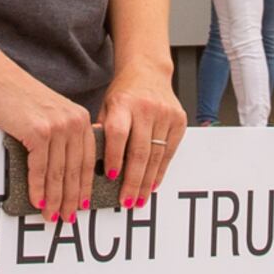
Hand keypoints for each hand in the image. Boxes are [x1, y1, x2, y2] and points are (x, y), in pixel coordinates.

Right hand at [0, 63, 100, 222]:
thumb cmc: (17, 98)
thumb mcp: (49, 114)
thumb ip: (61, 136)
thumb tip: (60, 172)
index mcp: (80, 119)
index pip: (88, 160)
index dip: (85, 187)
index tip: (82, 205)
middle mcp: (74, 122)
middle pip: (75, 170)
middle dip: (70, 199)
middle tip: (66, 218)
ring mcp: (58, 126)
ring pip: (59, 173)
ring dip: (54, 198)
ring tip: (51, 215)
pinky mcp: (39, 132)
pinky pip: (40, 168)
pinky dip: (38, 188)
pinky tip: (37, 201)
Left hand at [98, 65, 188, 210]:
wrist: (148, 71)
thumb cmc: (123, 94)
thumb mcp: (106, 107)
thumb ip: (102, 132)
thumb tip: (94, 166)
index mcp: (122, 103)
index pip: (118, 134)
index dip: (114, 157)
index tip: (111, 178)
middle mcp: (145, 108)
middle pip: (139, 151)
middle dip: (132, 180)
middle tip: (126, 201)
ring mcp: (165, 114)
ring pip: (156, 156)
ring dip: (146, 181)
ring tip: (138, 199)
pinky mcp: (179, 120)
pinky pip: (170, 152)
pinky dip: (160, 171)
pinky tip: (152, 184)